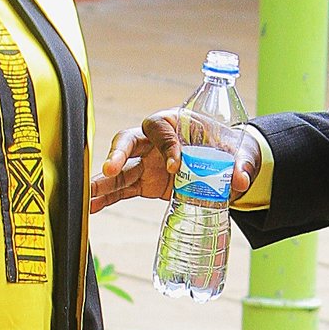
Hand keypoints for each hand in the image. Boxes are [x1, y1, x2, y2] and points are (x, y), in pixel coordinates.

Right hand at [91, 112, 260, 212]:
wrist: (226, 164)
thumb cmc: (226, 148)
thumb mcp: (238, 152)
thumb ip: (239, 164)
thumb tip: (241, 179)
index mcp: (175, 122)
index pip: (161, 128)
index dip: (166, 145)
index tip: (175, 165)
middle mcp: (154, 140)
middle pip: (129, 141)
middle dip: (118, 153)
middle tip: (112, 169)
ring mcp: (146, 162)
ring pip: (120, 169)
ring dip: (104, 181)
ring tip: (87, 195)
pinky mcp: (144, 182)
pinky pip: (122, 189)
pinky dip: (106, 198)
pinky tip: (92, 207)